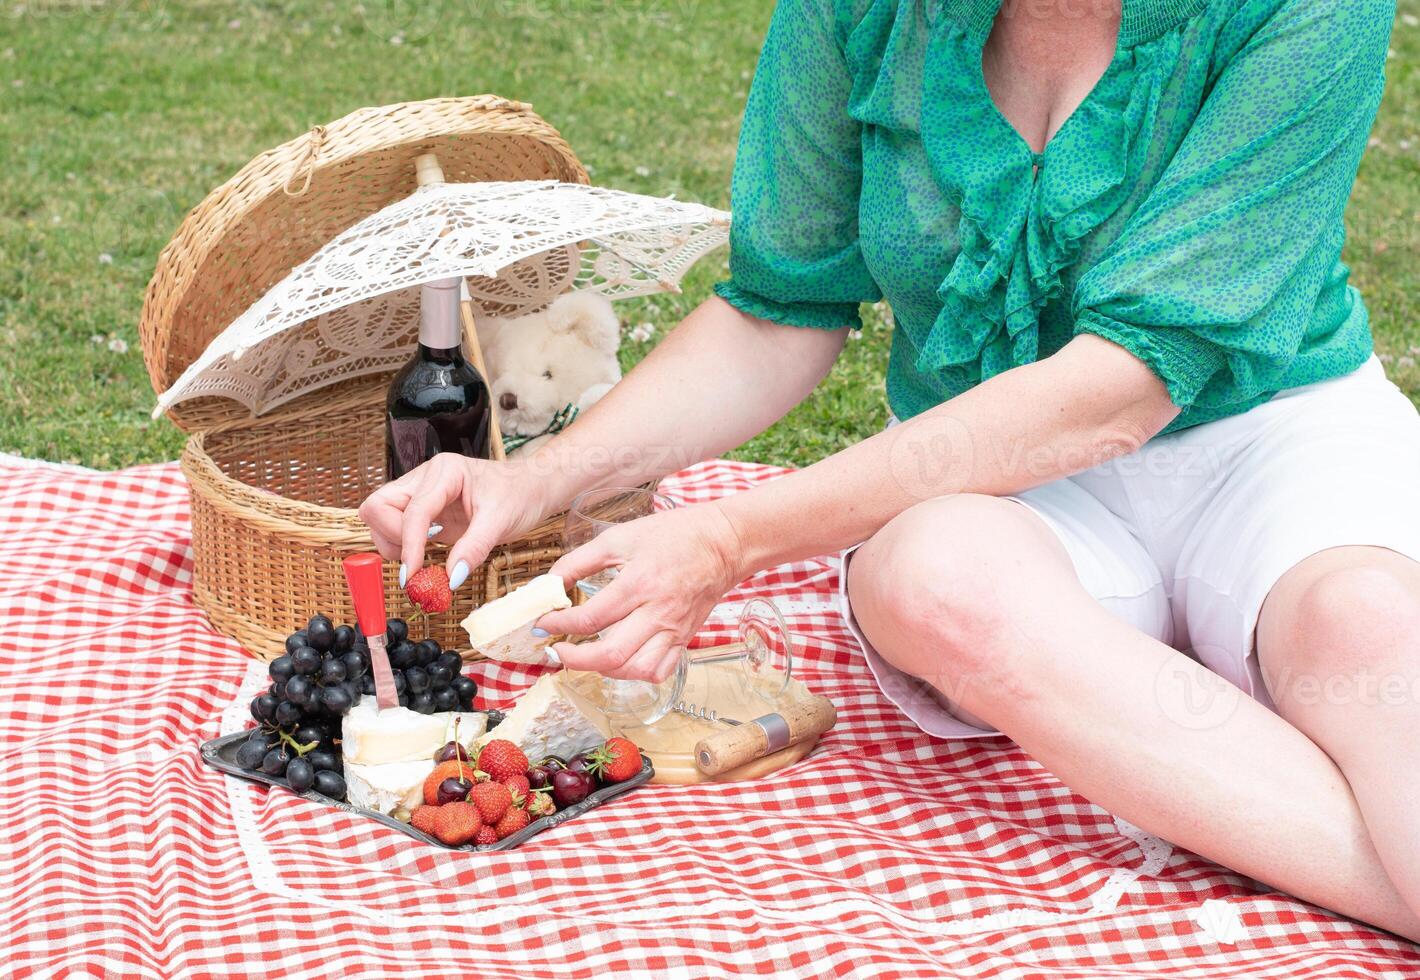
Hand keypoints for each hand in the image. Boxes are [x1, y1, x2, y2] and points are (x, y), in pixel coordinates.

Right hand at [358, 453, 549, 588]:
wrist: (533, 488)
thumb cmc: (520, 495)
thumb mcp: (501, 522)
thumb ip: (474, 549)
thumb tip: (451, 578)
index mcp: (445, 471)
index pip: (413, 510)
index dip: (409, 544)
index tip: (412, 575)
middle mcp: (426, 478)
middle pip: (379, 506)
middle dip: (391, 537)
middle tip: (416, 561)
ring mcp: (422, 493)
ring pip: (380, 516)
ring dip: (394, 543)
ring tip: (425, 558)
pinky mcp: (425, 511)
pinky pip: (396, 528)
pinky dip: (403, 546)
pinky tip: (428, 554)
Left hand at [536, 503, 745, 682]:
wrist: (723, 543)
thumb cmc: (674, 535)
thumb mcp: (620, 537)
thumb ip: (580, 560)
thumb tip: (550, 583)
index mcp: (639, 583)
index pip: (591, 617)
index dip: (559, 624)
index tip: (543, 622)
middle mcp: (657, 613)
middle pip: (611, 654)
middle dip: (574, 658)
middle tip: (555, 649)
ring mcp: (673, 630)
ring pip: (634, 669)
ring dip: (602, 670)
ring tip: (585, 657)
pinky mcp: (683, 639)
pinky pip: (658, 671)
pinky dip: (634, 673)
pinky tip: (619, 661)